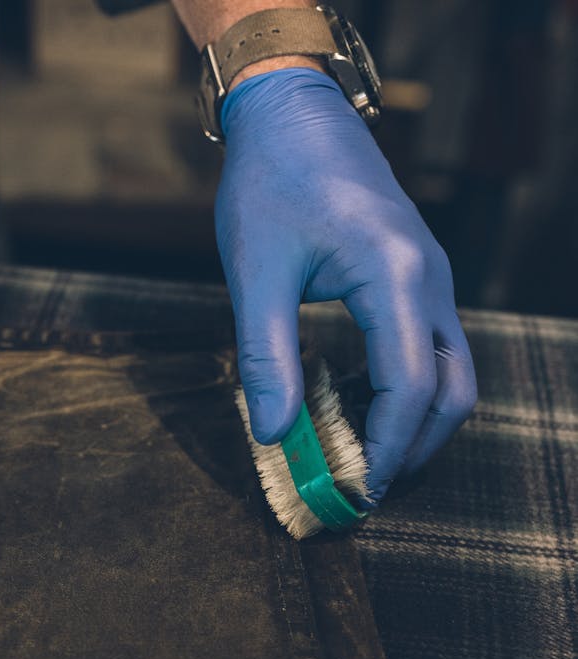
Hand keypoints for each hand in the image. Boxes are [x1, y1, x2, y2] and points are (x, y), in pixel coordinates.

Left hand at [216, 68, 476, 503]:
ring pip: (451, 376)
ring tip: (363, 464)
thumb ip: (265, 358)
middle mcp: (431, 280)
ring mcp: (433, 280)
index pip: (408, 388)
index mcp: (395, 275)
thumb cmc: (271, 184)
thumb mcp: (256, 273)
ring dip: (416, 428)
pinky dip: (408, 397)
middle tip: (362, 492)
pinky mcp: (420, 281)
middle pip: (451, 393)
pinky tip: (361, 416)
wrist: (294, 115)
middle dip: (412, 451)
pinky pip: (432, 353)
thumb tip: (271, 435)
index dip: (384, 451)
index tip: (354, 494)